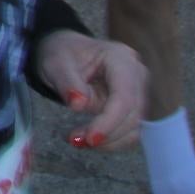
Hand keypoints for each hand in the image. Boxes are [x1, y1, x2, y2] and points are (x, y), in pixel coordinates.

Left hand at [36, 30, 147, 151]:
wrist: (68, 52)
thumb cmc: (63, 54)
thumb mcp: (56, 64)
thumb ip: (67, 83)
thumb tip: (79, 105)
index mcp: (120, 58)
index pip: (124, 96)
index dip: (110, 121)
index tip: (90, 139)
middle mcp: (136, 73)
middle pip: (133, 114)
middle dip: (107, 133)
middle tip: (76, 141)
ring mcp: (139, 90)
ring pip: (135, 126)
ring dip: (110, 140)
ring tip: (78, 141)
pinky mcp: (135, 105)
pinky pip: (130, 129)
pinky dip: (111, 139)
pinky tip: (89, 138)